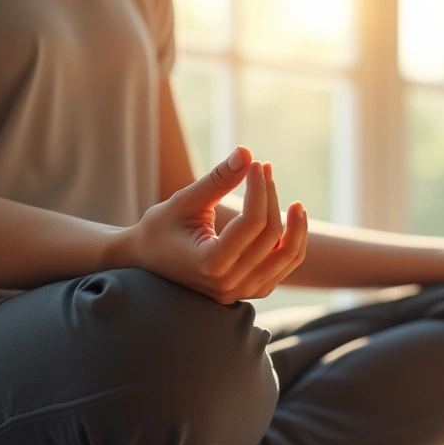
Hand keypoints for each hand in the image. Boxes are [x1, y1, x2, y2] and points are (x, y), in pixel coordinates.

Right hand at [114, 146, 308, 303]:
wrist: (146, 261)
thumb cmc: (160, 228)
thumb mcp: (184, 201)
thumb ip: (217, 180)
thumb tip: (246, 152)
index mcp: (210, 263)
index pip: (253, 223)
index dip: (260, 189)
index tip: (257, 163)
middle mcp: (229, 284)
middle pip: (271, 236)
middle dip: (273, 198)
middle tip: (265, 169)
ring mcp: (242, 292)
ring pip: (287, 257)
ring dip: (296, 228)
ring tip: (297, 204)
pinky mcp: (250, 292)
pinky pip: (283, 268)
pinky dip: (291, 244)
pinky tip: (290, 223)